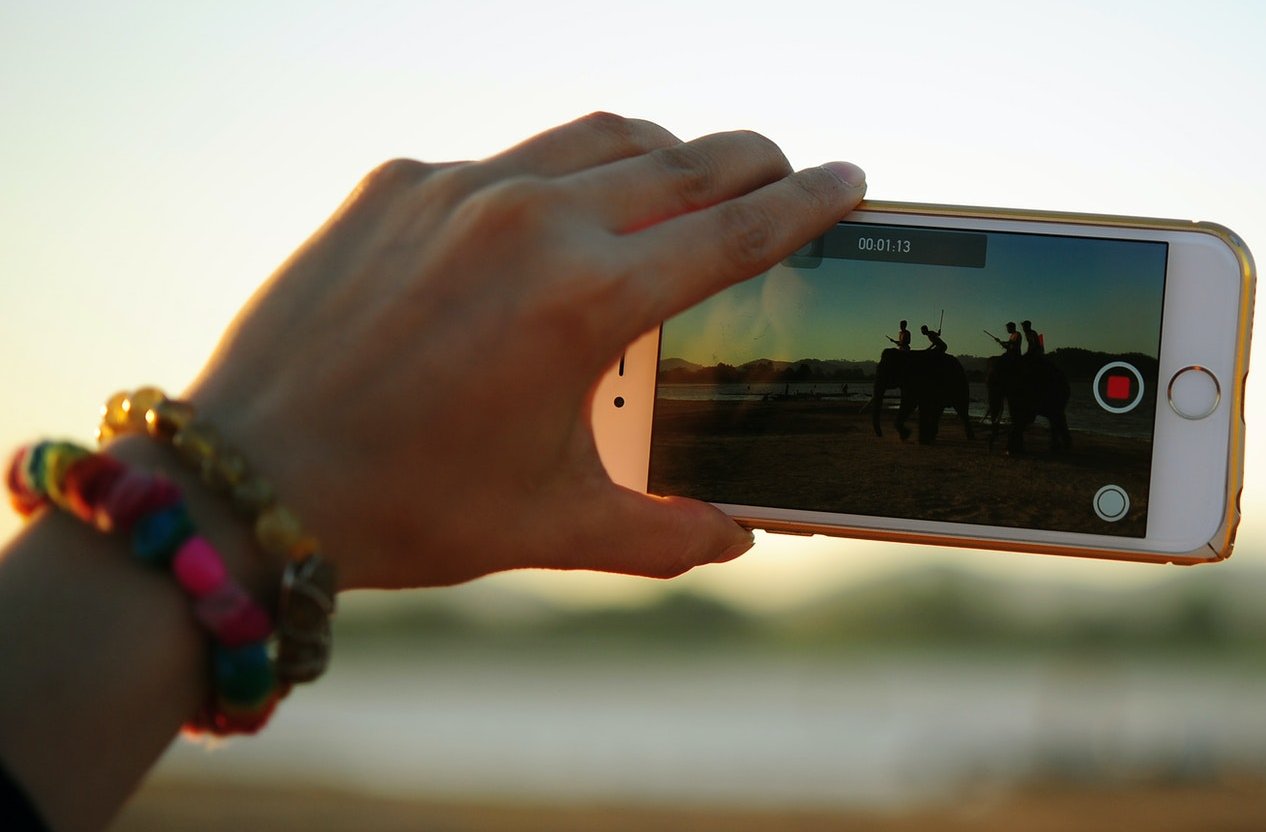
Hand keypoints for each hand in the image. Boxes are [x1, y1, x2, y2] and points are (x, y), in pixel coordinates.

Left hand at [182, 113, 866, 589]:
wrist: (249, 481)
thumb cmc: (412, 509)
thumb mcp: (555, 526)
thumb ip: (667, 532)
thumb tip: (740, 536)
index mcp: (587, 300)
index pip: (736, 230)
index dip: (808, 203)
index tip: (852, 178)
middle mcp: (530, 221)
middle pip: (683, 159)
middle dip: (752, 160)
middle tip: (785, 171)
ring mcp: (457, 190)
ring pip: (598, 136)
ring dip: (664, 150)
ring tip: (689, 175)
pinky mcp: (396, 183)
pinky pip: (506, 160)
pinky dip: (557, 178)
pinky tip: (554, 220)